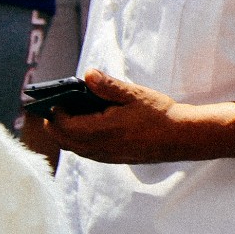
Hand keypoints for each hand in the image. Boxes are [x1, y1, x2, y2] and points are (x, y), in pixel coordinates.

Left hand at [45, 69, 205, 164]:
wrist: (181, 137)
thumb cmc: (159, 113)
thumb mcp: (133, 94)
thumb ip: (108, 86)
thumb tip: (87, 74)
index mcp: (101, 131)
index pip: (62, 125)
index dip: (54, 112)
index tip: (54, 98)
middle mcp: (99, 148)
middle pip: (62, 139)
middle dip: (54, 122)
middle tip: (57, 103)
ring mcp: (104, 156)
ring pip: (72, 147)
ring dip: (65, 132)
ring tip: (69, 112)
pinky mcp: (111, 159)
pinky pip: (84, 151)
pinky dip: (77, 139)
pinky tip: (86, 124)